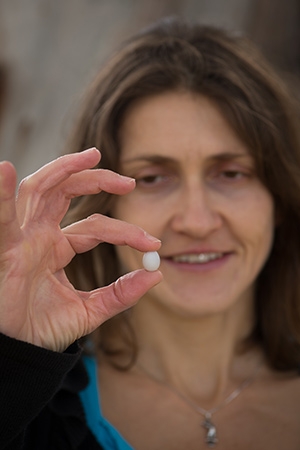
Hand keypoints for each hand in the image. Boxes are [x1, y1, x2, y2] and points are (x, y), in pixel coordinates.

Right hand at [0, 148, 161, 351]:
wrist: (18, 354)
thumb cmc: (44, 331)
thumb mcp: (90, 310)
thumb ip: (121, 293)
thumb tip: (156, 275)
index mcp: (57, 247)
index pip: (95, 226)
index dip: (126, 232)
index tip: (154, 245)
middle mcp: (38, 236)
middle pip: (64, 192)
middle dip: (95, 179)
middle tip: (128, 181)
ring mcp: (21, 238)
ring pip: (39, 190)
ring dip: (63, 169)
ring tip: (92, 156)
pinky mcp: (5, 249)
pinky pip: (2, 218)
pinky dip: (1, 195)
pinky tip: (6, 171)